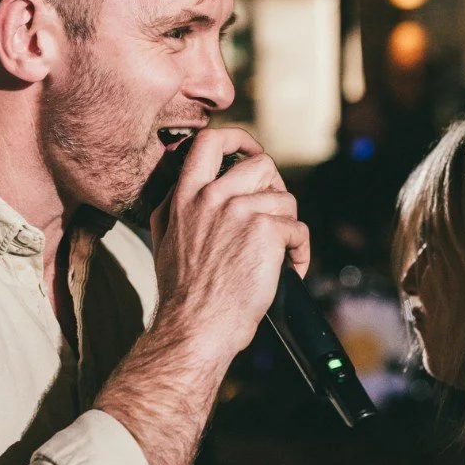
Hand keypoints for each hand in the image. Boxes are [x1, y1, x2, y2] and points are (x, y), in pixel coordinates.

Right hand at [149, 127, 309, 362]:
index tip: (250, 151)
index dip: (238, 138)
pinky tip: (288, 269)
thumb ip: (177, 207)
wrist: (194, 326)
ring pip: (285, 199)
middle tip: (275, 213)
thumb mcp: (164, 239)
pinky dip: (299, 252)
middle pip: (260, 164)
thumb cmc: (182, 294)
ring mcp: (239, 211)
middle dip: (276, 187)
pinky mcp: (266, 230)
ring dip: (288, 226)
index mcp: (184, 196)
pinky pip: (298, 229)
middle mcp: (210, 197)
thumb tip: (190, 187)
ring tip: (280, 253)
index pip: (209, 142)